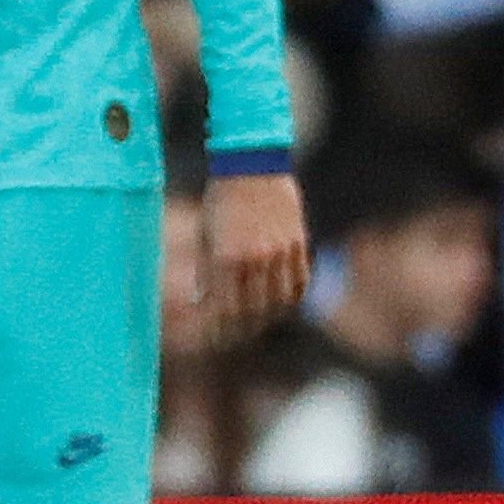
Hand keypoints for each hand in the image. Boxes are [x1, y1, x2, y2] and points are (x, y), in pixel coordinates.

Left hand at [205, 170, 309, 332]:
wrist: (252, 163)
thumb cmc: (220, 199)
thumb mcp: (206, 235)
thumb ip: (208, 272)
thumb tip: (205, 304)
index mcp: (228, 258)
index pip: (225, 310)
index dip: (220, 330)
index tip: (213, 340)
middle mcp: (256, 259)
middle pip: (253, 312)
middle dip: (240, 331)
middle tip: (231, 338)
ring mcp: (281, 252)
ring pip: (279, 303)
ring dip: (266, 319)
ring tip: (253, 326)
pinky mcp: (298, 244)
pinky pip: (299, 284)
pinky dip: (289, 299)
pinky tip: (278, 305)